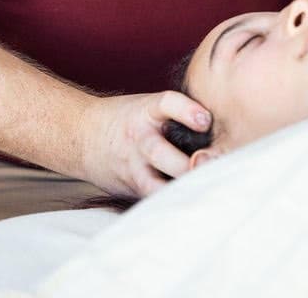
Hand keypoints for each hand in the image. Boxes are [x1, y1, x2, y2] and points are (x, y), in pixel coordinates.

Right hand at [77, 90, 211, 197]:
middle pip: (161, 153)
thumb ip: (179, 116)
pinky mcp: (131, 185)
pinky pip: (152, 197)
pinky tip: (192, 204)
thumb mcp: (149, 107)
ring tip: (205, 192)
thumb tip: (224, 128)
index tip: (205, 121)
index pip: (166, 104)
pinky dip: (171, 201)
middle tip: (213, 168)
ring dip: (179, 189)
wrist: (83, 136)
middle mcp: (139, 137)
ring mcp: (133, 164)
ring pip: (155, 184)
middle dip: (187, 165)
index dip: (186, 111)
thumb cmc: (130, 119)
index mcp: (146, 110)